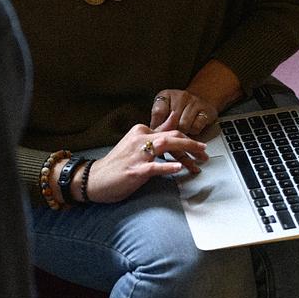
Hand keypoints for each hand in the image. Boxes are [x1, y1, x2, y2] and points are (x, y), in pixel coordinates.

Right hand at [86, 124, 207, 203]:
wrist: (93, 179)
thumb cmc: (117, 164)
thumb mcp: (137, 144)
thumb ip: (156, 132)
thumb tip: (173, 118)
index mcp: (141, 131)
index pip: (170, 131)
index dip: (187, 140)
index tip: (198, 148)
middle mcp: (139, 139)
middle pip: (172, 136)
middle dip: (192, 144)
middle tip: (205, 153)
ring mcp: (137, 155)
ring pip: (166, 146)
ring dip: (186, 150)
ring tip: (199, 156)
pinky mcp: (135, 170)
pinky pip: (154, 167)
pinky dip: (168, 166)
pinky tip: (179, 168)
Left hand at [150, 89, 218, 135]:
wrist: (202, 97)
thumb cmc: (178, 107)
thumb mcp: (165, 109)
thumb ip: (158, 120)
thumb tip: (153, 134)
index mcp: (166, 94)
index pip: (158, 112)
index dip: (157, 126)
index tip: (158, 132)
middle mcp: (181, 96)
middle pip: (172, 121)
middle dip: (170, 131)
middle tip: (170, 134)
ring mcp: (195, 102)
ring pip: (184, 125)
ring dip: (182, 132)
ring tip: (181, 130)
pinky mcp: (206, 111)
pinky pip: (196, 127)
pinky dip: (193, 131)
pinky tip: (191, 128)